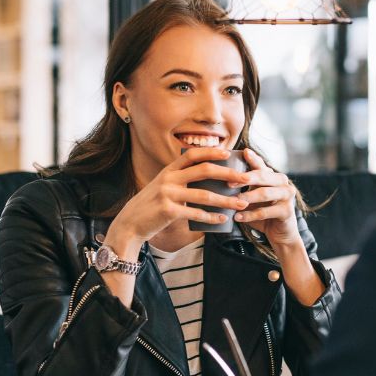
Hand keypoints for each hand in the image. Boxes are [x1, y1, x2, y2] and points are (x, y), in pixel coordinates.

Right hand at [105, 148, 248, 254]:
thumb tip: (207, 179)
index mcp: (169, 170)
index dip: (211, 152)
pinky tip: (222, 220)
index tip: (228, 152)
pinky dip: (211, 217)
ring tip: (241, 203)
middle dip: (228, 173)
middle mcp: (168, 178)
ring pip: (204, 194)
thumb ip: (180, 181)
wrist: (130, 224)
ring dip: (226, 200)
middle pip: (204, 170)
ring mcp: (168, 194)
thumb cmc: (151, 207)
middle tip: (245, 179)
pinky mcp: (168, 211)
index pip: (193, 154)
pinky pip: (196, 213)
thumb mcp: (163, 187)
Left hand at [232, 148, 302, 249]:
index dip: (251, 159)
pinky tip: (238, 217)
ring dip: (247, 197)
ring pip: (264, 193)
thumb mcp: (252, 197)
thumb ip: (244, 186)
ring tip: (233, 201)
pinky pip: (265, 212)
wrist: (280, 233)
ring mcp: (287, 196)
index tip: (242, 153)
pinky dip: (250, 215)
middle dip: (245, 178)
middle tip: (229, 182)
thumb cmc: (262, 212)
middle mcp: (283, 182)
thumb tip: (220, 175)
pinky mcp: (287, 211)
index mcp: (274, 176)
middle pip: (263, 176)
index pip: (261, 164)